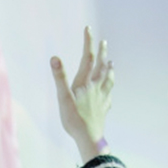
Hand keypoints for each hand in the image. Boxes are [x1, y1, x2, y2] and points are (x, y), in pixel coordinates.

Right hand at [50, 27, 113, 162]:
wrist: (89, 139)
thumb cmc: (74, 120)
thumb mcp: (63, 98)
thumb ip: (60, 77)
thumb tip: (54, 58)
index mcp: (85, 83)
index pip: (87, 58)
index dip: (88, 43)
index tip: (88, 29)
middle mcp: (96, 89)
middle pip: (101, 67)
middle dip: (102, 54)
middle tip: (104, 43)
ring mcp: (101, 100)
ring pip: (108, 81)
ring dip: (110, 70)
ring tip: (112, 64)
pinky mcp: (103, 111)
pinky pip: (108, 98)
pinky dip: (109, 92)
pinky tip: (110, 94)